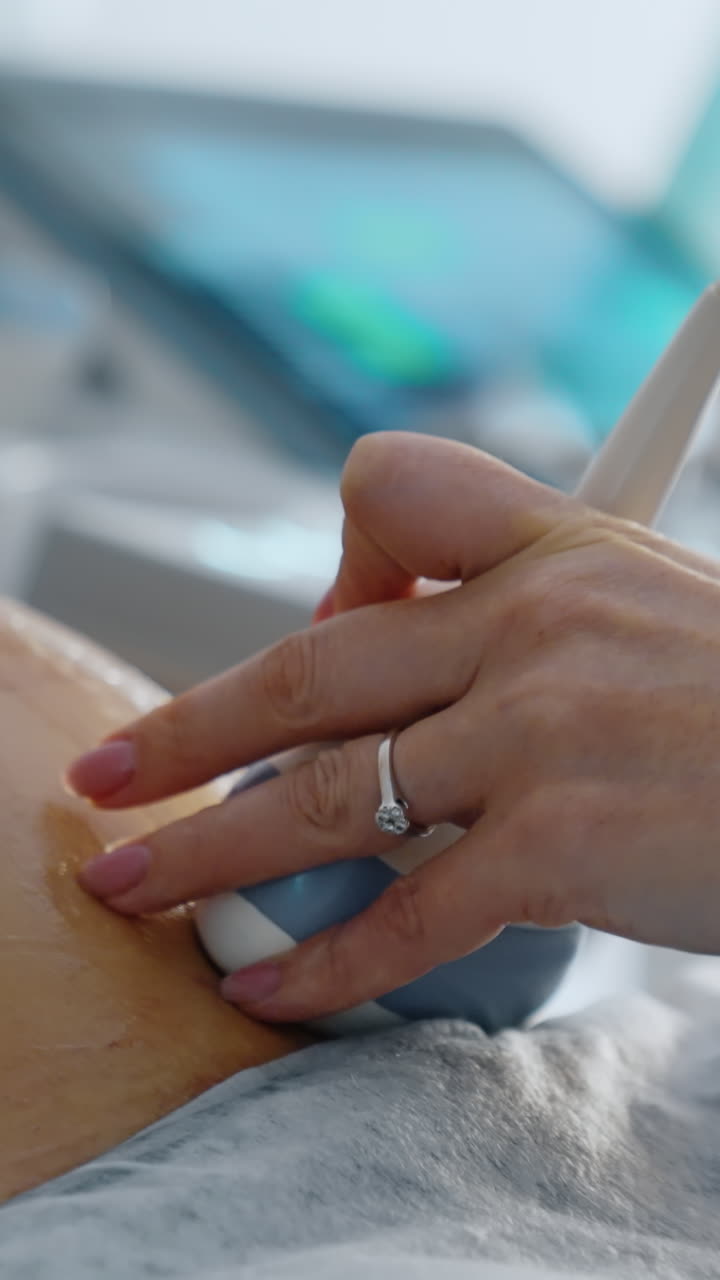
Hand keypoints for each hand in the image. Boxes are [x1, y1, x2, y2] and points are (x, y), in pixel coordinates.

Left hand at [66, 432, 719, 1022]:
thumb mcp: (652, 608)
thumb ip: (527, 620)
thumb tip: (406, 676)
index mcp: (555, 551)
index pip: (398, 488)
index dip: (336, 556)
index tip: (318, 629)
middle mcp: (531, 628)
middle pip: (310, 668)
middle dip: (188, 729)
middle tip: (108, 772)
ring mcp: (538, 735)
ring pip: (328, 792)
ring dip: (214, 851)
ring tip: (139, 886)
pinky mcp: (562, 844)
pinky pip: (409, 910)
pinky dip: (328, 964)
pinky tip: (274, 989)